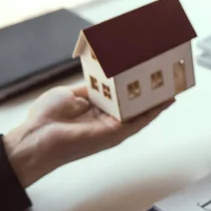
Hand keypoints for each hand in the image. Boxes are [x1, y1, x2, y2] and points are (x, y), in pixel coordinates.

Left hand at [3, 85, 172, 187]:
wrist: (38, 137)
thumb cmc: (47, 119)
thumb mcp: (70, 93)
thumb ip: (89, 88)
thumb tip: (102, 79)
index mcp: (96, 108)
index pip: (120, 94)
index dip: (133, 84)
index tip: (145, 73)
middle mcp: (108, 118)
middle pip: (135, 103)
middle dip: (151, 91)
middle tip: (166, 77)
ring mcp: (114, 126)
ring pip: (142, 111)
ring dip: (158, 99)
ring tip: (172, 85)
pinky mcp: (117, 133)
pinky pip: (140, 121)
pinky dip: (155, 111)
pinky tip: (166, 100)